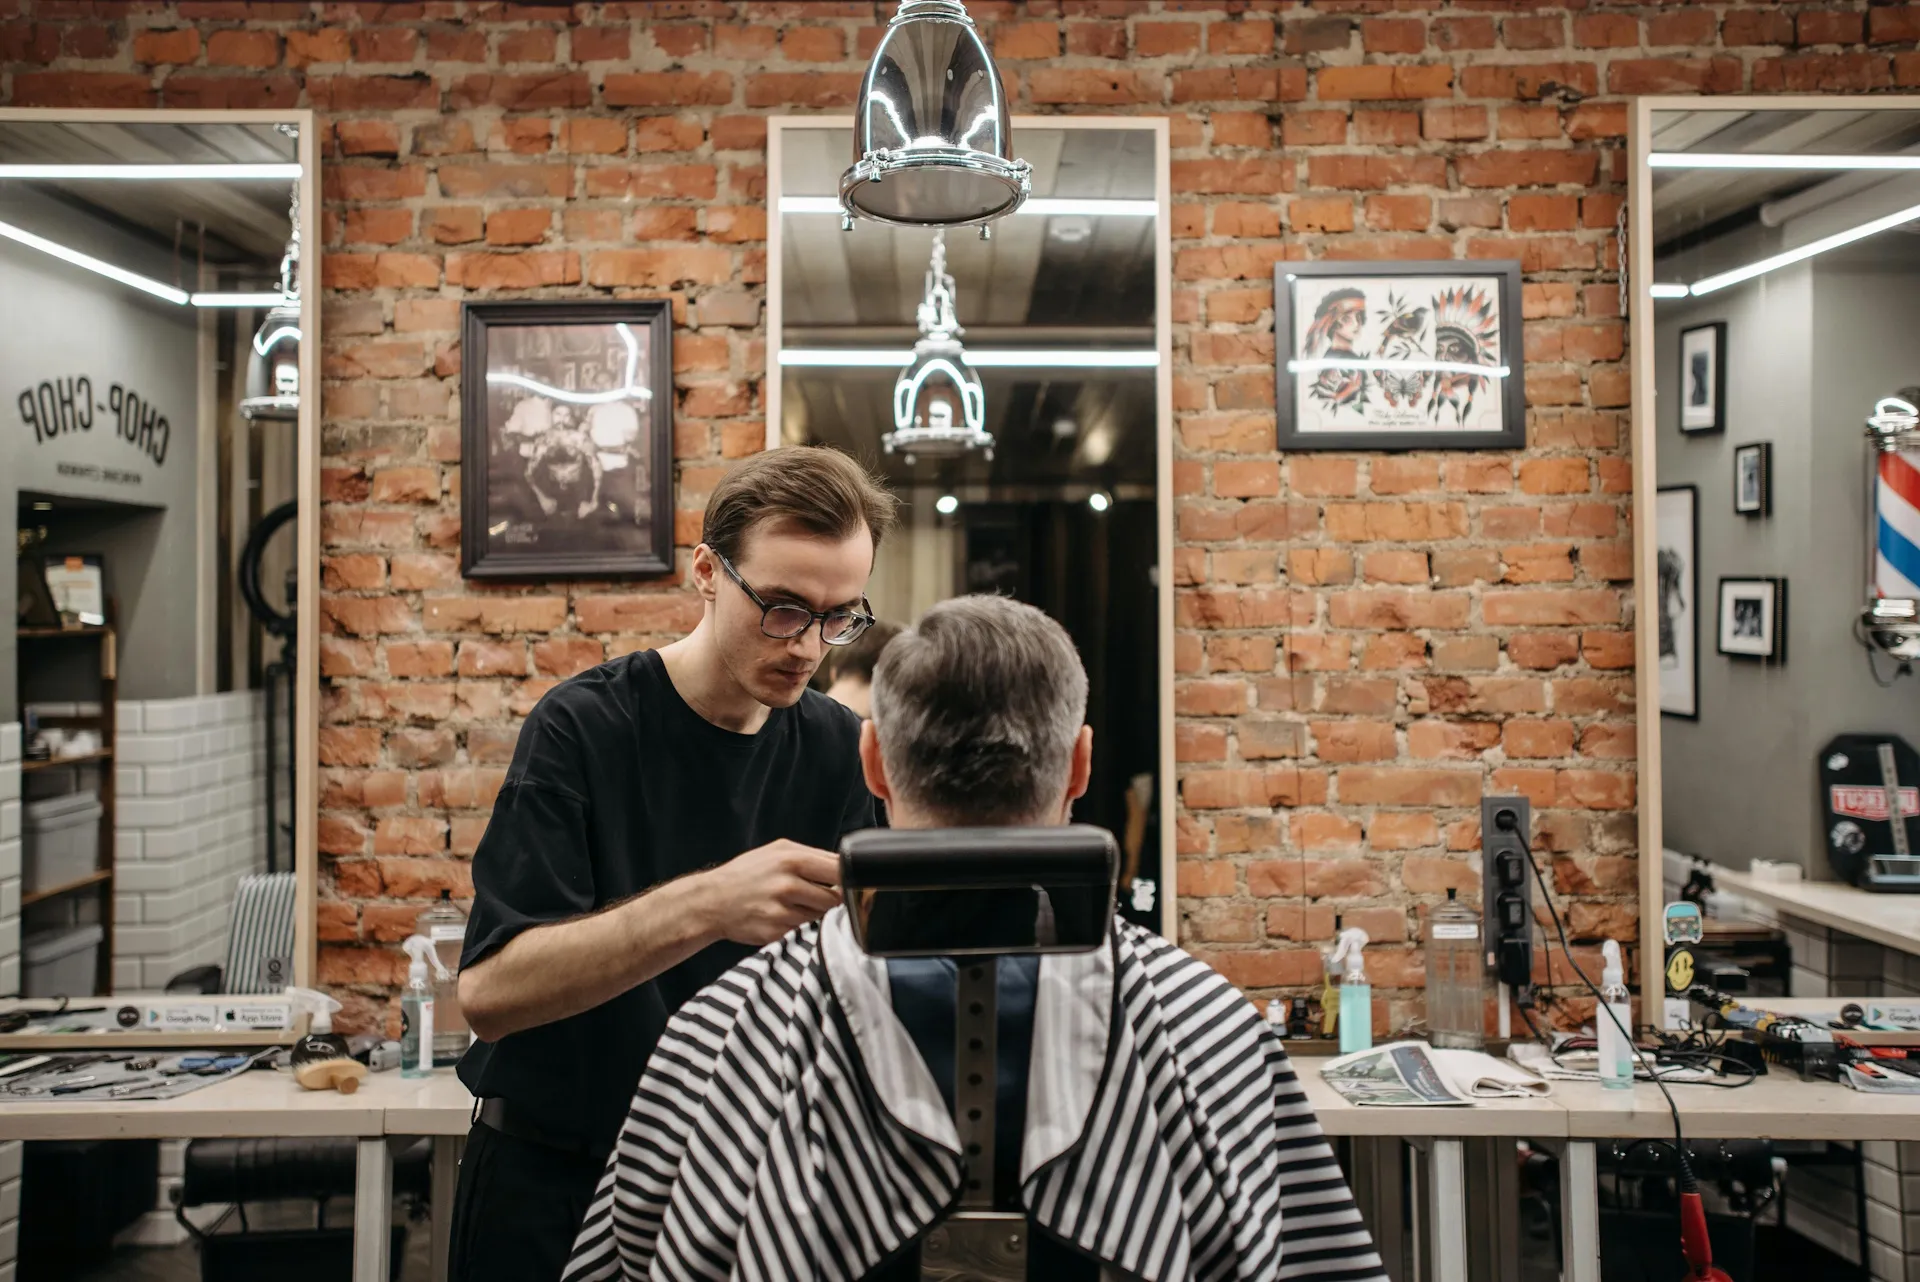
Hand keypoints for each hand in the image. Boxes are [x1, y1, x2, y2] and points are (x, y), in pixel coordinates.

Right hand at [690, 839, 842, 946]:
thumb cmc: (747, 873)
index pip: (839, 871)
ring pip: (820, 915)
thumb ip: (812, 856)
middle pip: (835, 897)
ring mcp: (783, 911)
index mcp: (792, 860)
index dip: (846, 878)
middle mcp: (788, 885)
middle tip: (811, 893)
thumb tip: (844, 867)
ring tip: (790, 902)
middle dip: (829, 897)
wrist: (711, 901)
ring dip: (812, 911)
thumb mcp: (777, 851)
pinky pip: (802, 928)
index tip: (844, 880)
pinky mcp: (777, 932)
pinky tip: (778, 915)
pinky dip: (796, 923)